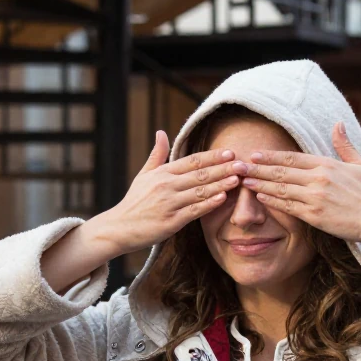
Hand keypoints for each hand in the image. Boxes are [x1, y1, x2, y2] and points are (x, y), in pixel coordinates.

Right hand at [86, 130, 240, 255]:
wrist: (119, 228)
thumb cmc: (134, 202)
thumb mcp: (143, 175)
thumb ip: (157, 155)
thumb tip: (161, 132)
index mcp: (162, 173)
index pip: (192, 161)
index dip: (213, 156)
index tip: (230, 152)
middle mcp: (166, 185)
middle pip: (200, 174)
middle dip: (223, 168)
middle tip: (242, 164)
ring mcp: (169, 203)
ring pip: (200, 191)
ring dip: (220, 184)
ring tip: (238, 179)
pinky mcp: (171, 221)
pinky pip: (194, 211)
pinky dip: (209, 203)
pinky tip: (223, 198)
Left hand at [238, 122, 360, 252]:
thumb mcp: (360, 164)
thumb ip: (344, 145)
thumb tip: (338, 124)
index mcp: (327, 164)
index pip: (292, 157)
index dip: (271, 155)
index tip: (254, 154)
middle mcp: (319, 178)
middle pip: (281, 171)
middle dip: (257, 168)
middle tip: (238, 165)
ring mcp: (316, 197)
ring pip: (281, 188)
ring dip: (260, 183)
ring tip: (243, 179)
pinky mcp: (315, 215)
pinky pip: (288, 206)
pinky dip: (272, 200)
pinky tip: (259, 195)